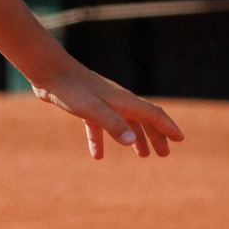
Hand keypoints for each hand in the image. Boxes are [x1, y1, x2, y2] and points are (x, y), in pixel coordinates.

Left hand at [35, 66, 184, 160]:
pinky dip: (101, 141)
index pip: (153, 115)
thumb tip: (132, 142)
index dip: (167, 128)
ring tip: (143, 155)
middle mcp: (117, 101)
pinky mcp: (86, 107)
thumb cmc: (71, 89)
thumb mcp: (91, 109)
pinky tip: (97, 156)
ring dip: (135, 139)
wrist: (49, 72)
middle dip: (156, 136)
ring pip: (125, 123)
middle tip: (164, 154)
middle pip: (143, 120)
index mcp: (124, 101)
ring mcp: (102, 103)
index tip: (180, 140)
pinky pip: (99, 127)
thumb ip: (111, 124)